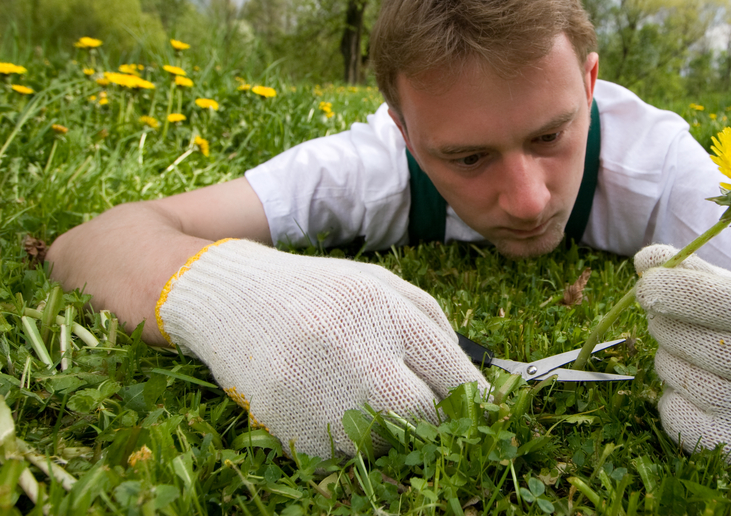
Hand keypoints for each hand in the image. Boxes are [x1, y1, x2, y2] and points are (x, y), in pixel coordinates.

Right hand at [156, 239, 488, 458]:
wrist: (234, 301)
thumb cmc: (320, 292)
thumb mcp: (381, 285)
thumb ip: (433, 324)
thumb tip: (475, 380)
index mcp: (384, 315)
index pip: (454, 375)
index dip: (477, 399)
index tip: (486, 410)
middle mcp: (357, 357)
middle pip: (426, 419)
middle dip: (435, 418)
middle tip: (425, 405)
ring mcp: (323, 398)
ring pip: (387, 443)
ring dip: (389, 429)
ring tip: (363, 392)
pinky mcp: (295, 433)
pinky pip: (345, 456)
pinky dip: (349, 439)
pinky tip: (329, 402)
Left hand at [634, 244, 730, 461]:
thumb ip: (695, 271)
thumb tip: (643, 261)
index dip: (683, 291)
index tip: (647, 282)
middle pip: (706, 344)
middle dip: (668, 322)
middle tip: (662, 314)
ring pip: (685, 379)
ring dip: (667, 356)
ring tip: (686, 350)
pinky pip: (677, 420)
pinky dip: (669, 397)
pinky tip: (690, 385)